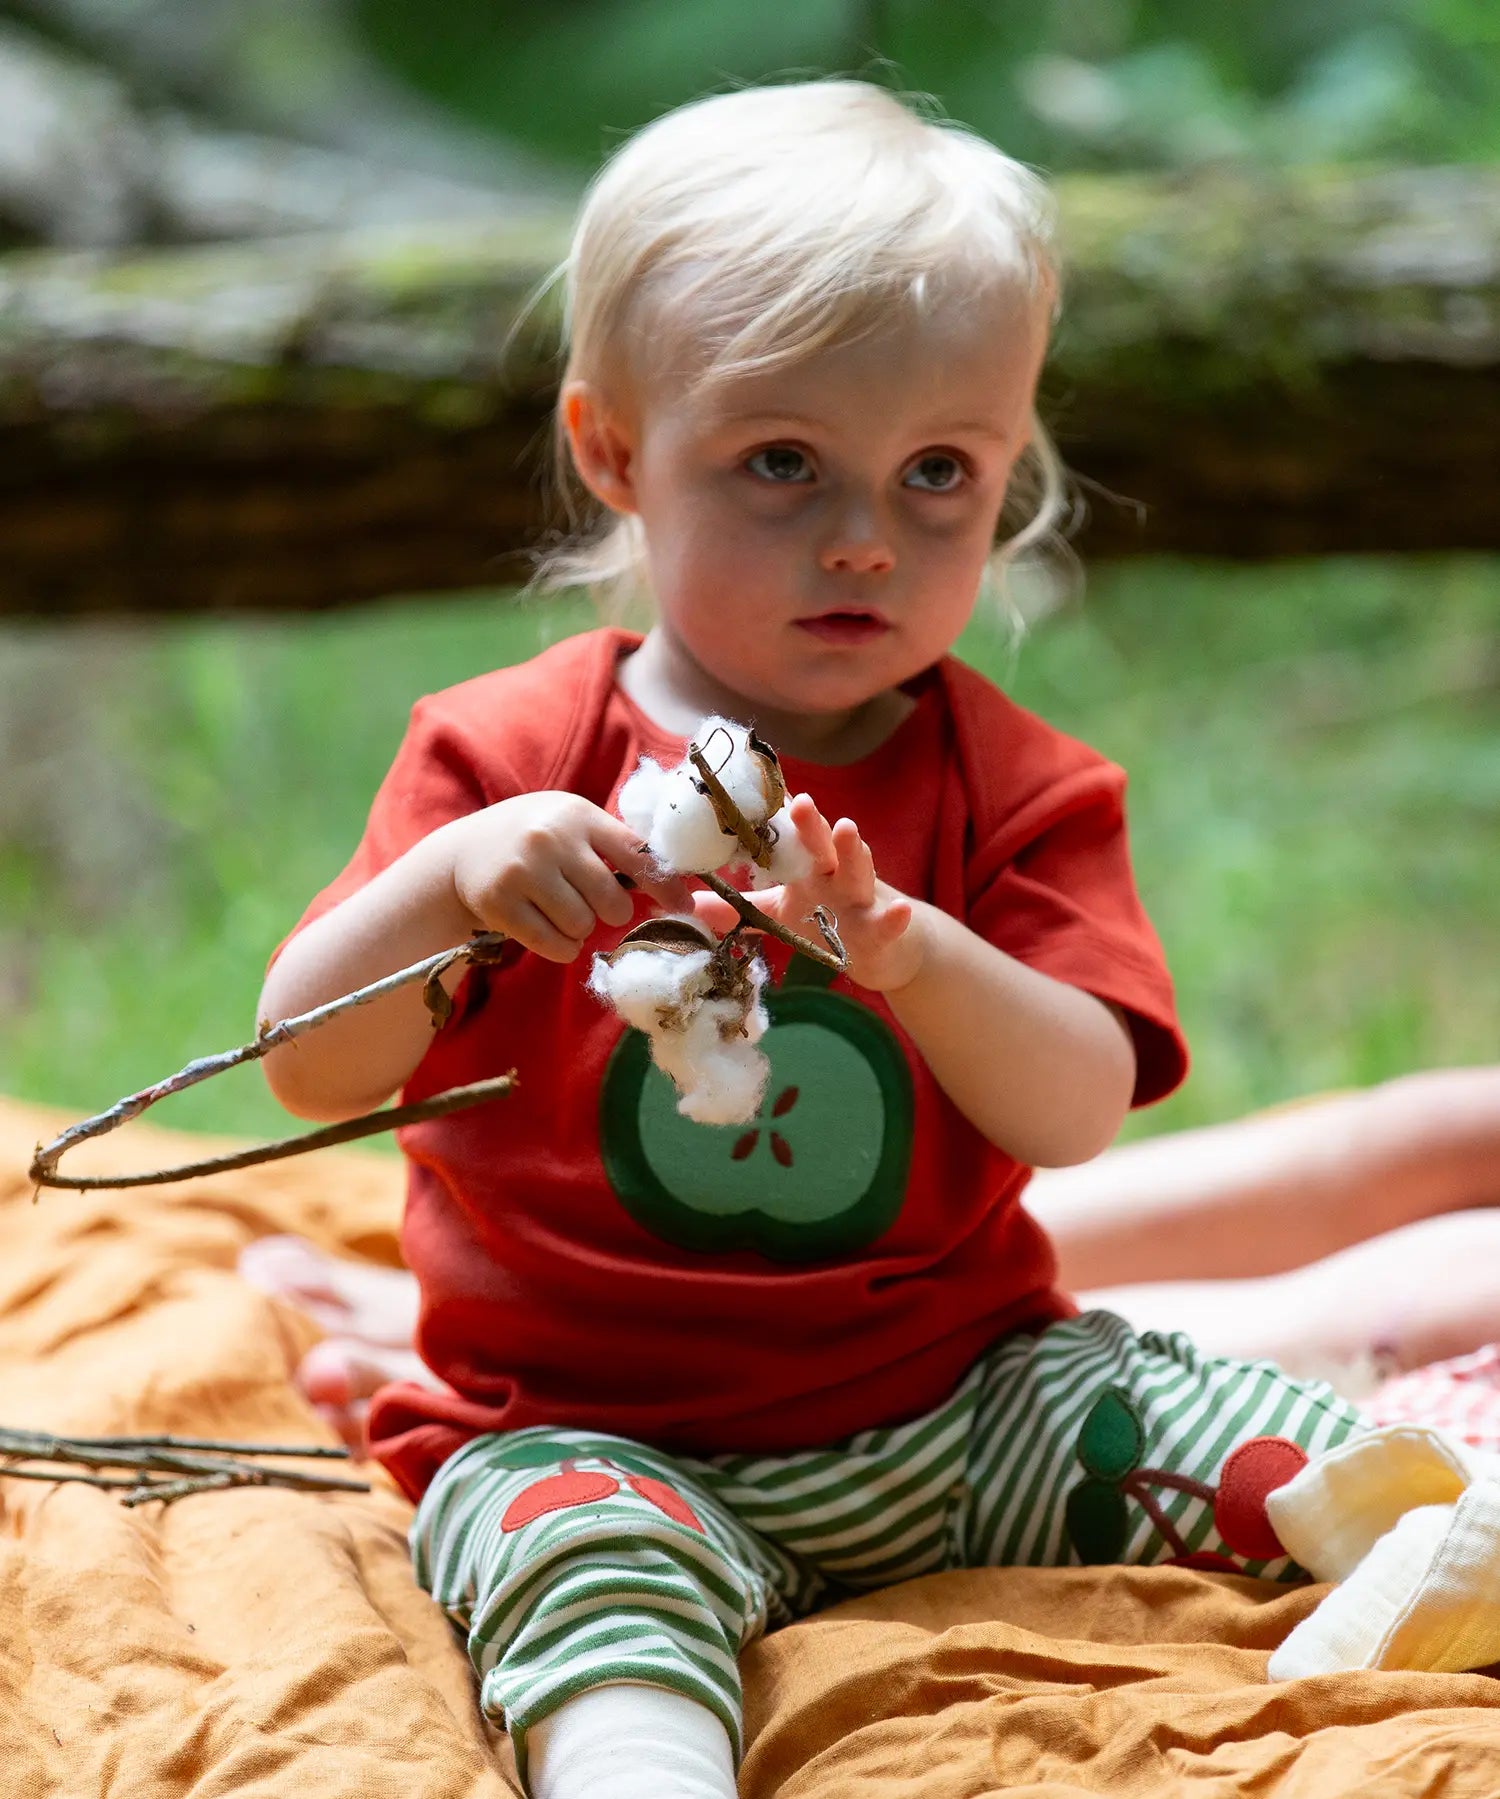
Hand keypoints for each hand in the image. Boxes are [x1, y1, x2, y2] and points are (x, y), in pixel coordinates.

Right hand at [446, 792, 693, 962]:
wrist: (463, 852)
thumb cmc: (534, 840)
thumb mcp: (572, 826)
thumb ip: (617, 848)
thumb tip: (683, 892)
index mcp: (579, 814)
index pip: (637, 854)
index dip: (665, 886)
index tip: (685, 908)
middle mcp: (551, 838)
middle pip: (612, 902)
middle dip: (609, 912)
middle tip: (589, 903)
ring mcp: (522, 870)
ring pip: (583, 926)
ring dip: (580, 929)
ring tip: (561, 910)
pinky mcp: (500, 903)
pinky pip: (556, 945)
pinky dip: (561, 947)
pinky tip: (548, 930)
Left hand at [693, 793, 927, 992]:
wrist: (883, 947)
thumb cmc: (827, 920)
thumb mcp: (781, 914)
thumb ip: (740, 910)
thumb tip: (688, 906)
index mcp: (805, 868)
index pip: (788, 836)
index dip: (773, 816)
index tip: (753, 791)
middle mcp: (832, 876)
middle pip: (820, 846)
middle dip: (811, 825)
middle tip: (800, 801)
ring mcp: (859, 899)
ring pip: (856, 872)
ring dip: (852, 851)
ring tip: (848, 828)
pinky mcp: (880, 930)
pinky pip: (887, 925)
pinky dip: (894, 919)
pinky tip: (899, 911)